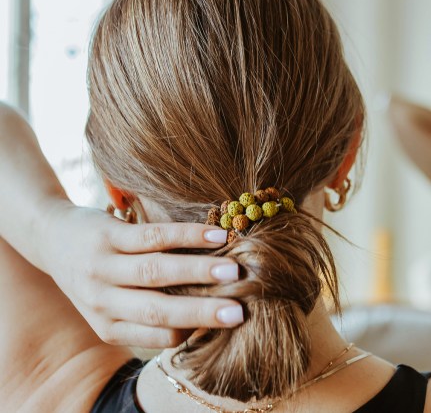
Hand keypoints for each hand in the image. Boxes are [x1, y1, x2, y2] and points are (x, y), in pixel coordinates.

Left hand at [38, 201, 243, 347]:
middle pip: (159, 309)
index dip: (196, 329)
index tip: (232, 320)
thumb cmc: (98, 276)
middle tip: (239, 312)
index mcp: (109, 327)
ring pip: (156, 271)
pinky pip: (152, 236)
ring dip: (198, 271)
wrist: (51, 237)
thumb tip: (208, 315)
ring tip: (233, 270)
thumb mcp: (113, 305)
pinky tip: (214, 236)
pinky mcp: (107, 235)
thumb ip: (151, 313)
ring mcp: (103, 267)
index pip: (160, 335)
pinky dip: (186, 236)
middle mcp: (102, 301)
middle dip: (202, 311)